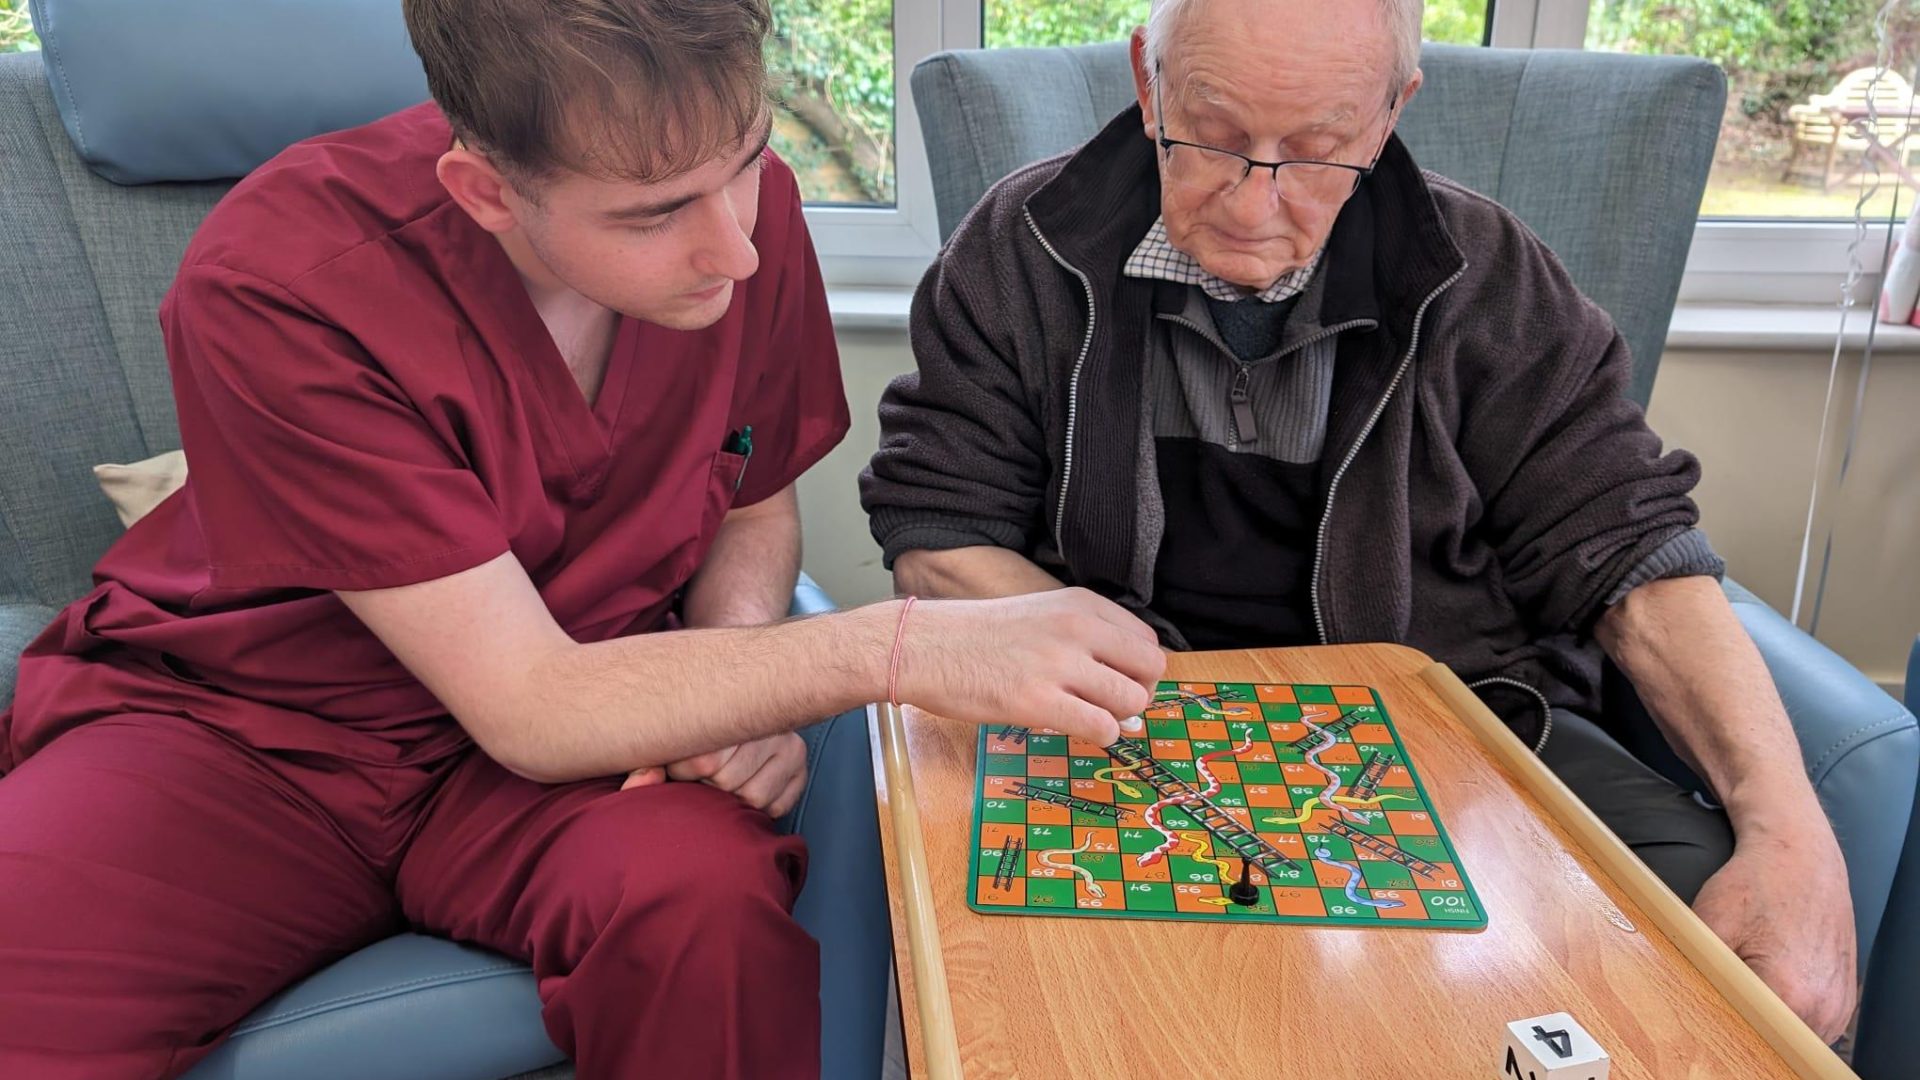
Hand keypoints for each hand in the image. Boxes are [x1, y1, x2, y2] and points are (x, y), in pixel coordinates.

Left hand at [620, 733, 808, 817]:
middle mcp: (770, 723)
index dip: (683, 772)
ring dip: (731, 801)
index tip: (678, 766)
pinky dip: (756, 809)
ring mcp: (791, 747)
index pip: (705, 760)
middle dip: (707, 787)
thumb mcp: (663, 744)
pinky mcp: (802, 771)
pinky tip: (743, 790)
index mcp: (734, 706)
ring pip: (753, 797)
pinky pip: (775, 807)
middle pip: (729, 780)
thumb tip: (640, 782)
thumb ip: (646, 763)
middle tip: (700, 776)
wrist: (731, 716)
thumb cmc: (688, 735)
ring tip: (720, 784)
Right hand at [894, 588, 1165, 744]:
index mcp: (1079, 604)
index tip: (1119, 682)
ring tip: (1089, 717)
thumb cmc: (978, 636)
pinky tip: (1077, 729)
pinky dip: (1100, 737)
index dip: (1140, 669)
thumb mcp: (1040, 614)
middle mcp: (1076, 628)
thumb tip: (1133, 690)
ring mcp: (1057, 665)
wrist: (922, 646)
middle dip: (1137, 695)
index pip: (1147, 640)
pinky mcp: (1037, 702)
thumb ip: (1086, 640)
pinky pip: (1101, 728)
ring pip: (1131, 701)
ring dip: (1118, 718)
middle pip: (1150, 670)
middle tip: (1109, 705)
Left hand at [1691, 824, 1856, 1041]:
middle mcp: (1824, 1007)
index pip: (1745, 1034)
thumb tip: (1683, 1001)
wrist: (1800, 854)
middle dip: (1745, 1019)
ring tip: (1754, 975)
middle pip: (1770, 1038)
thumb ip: (1699, 970)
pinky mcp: (1846, 998)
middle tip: (1729, 982)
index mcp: (1790, 994)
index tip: (1709, 997)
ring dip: (1770, 1016)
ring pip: (1792, 1033)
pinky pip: (1812, 1023)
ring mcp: (1840, 1005)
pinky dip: (1791, 1010)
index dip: (1720, 1018)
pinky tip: (1774, 978)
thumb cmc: (1756, 883)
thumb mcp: (1710, 923)